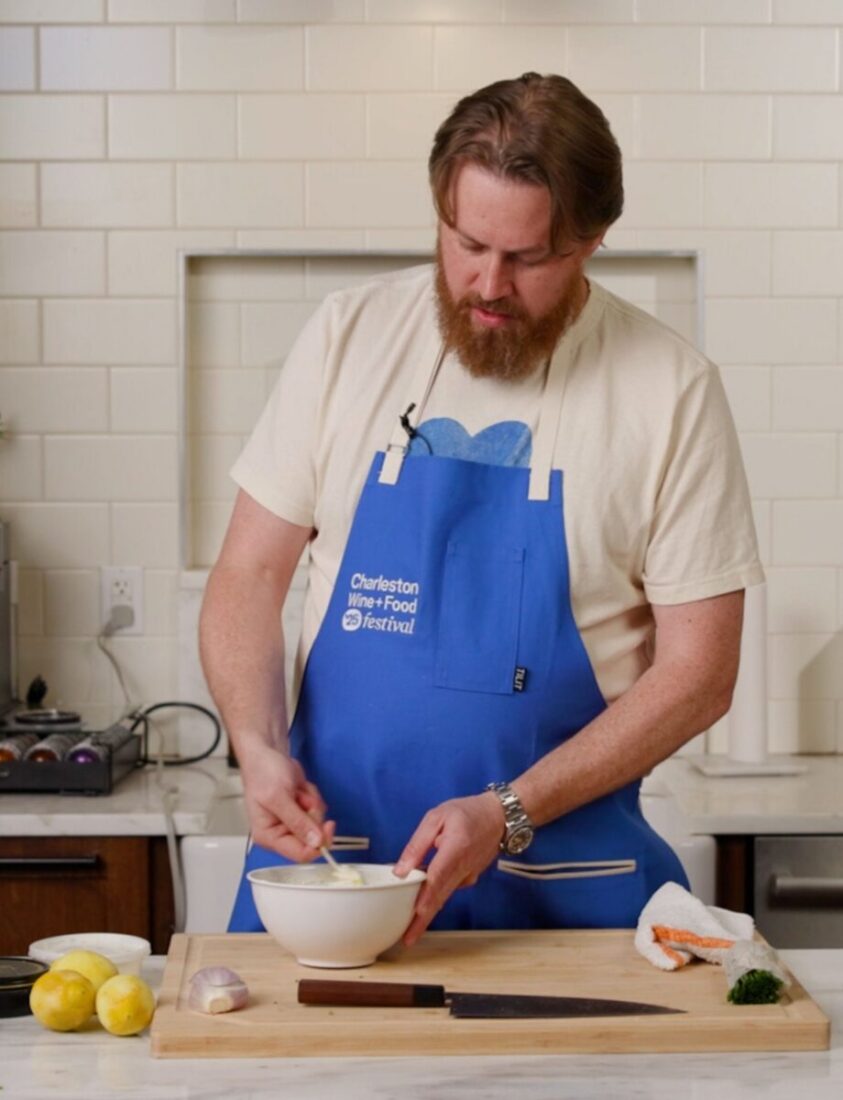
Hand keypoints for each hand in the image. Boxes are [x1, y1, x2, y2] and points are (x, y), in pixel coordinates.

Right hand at [238, 742, 334, 861]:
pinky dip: (313, 796)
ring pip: (318, 823)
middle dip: (312, 815)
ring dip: (312, 803)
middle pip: (313, 838)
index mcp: (269, 836)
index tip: (328, 826)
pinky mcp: (302, 811)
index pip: (299, 854)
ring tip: (296, 790)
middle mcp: (281, 833)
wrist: (267, 752)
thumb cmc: (263, 772)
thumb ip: (297, 821)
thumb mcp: (279, 797)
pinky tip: (300, 788)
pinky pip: (319, 810)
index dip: (317, 844)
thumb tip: (316, 843)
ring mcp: (293, 822)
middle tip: (300, 798)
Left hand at [393, 792, 503, 946]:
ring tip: (409, 931)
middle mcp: (464, 868)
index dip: (425, 899)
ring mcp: (468, 876)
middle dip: (423, 920)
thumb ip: (418, 844)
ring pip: (444, 897)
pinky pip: (449, 890)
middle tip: (406, 940)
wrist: (499, 817)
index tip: (415, 917)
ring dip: (427, 914)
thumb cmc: (467, 813)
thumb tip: (400, 870)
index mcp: (456, 848)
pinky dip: (435, 899)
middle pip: (440, 897)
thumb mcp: (437, 817)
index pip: (437, 878)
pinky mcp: (469, 879)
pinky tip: (422, 903)